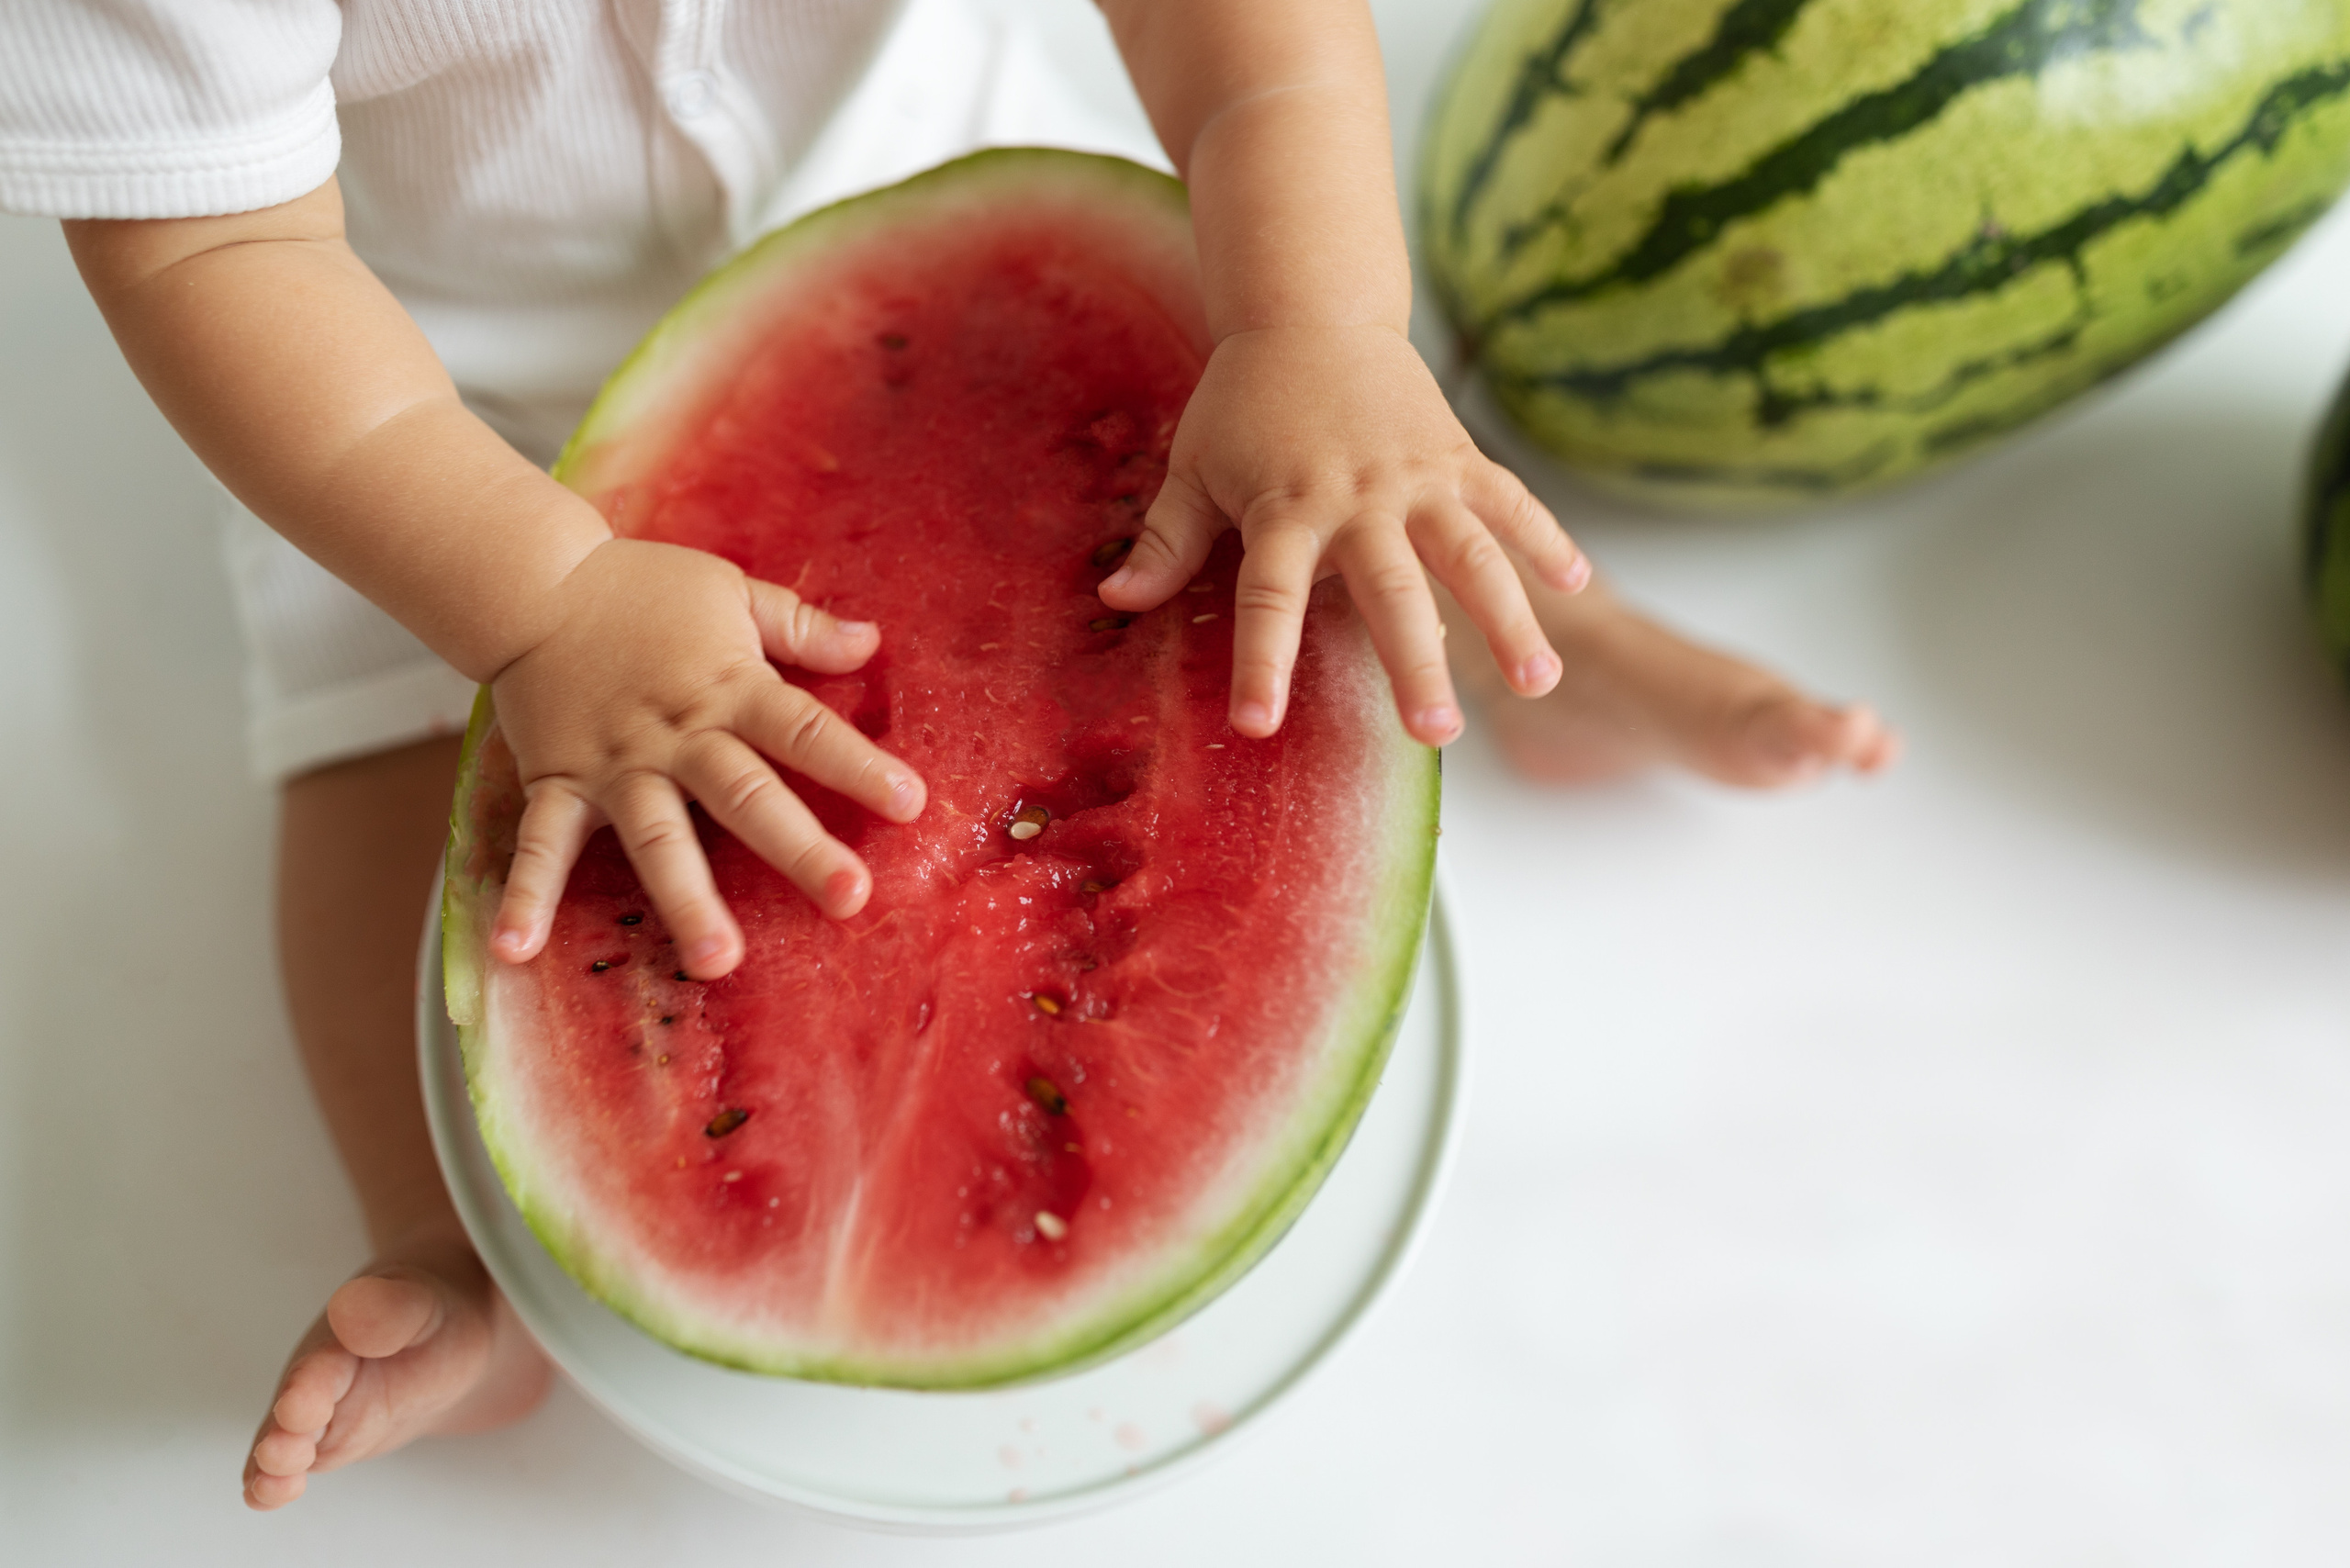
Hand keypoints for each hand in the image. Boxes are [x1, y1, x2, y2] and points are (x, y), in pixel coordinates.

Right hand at [485, 538, 925, 978]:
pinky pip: (540, 845)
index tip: (911, 805)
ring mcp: (615, 766)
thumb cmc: (642, 588)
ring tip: (717, 961)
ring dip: (687, 900)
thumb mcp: (732, 592)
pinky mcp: (557, 782)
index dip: (858, 766)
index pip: (805, 730)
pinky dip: (527, 896)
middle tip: (849, 899)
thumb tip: (871, 642)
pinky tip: (517, 950)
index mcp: (729, 689)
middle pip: (747, 797)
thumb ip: (799, 626)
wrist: (530, 580)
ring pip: (657, 838)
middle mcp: (677, 735)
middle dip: (800, 849)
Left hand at [1098, 324, 1587, 743]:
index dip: (1261, 660)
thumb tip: (1114, 602)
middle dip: (1416, 664)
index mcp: (1284, 507)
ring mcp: (1416, 477)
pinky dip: (1546, 538)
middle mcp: (1358, 497)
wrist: (1310, 309)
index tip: (1258, 724)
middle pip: (1392, 591)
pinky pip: (1509, 500)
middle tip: (1436, 733)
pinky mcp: (1457, 456)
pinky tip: (1579, 586)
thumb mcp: (1193, 467)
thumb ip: (1165, 540)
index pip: (1267, 596)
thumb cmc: (1243, 402)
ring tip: (1541, 681)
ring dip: (1509, 617)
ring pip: (1472, 554)